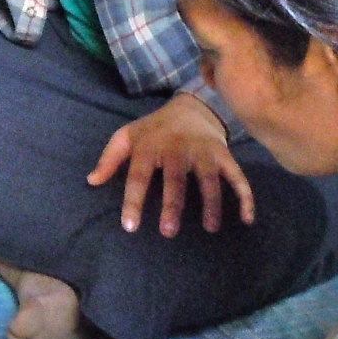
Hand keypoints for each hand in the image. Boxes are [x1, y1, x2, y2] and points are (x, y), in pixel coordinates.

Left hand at [90, 92, 254, 236]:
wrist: (191, 106)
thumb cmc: (154, 129)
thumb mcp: (126, 136)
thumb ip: (109, 158)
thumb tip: (91, 181)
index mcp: (149, 146)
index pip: (138, 176)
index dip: (133, 201)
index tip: (130, 226)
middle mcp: (177, 148)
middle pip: (175, 179)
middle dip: (172, 205)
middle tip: (168, 232)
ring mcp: (203, 151)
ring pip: (208, 179)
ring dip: (211, 204)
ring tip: (210, 228)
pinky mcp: (223, 155)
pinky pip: (237, 176)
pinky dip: (245, 196)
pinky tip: (246, 218)